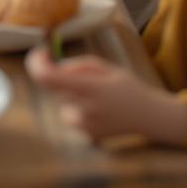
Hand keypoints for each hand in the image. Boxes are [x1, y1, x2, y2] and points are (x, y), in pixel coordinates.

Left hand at [25, 47, 186, 144]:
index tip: (42, 53)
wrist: (150, 117)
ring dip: (69, 92)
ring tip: (96, 94)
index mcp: (91, 88)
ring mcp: (85, 125)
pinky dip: (75, 106)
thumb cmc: (127, 87)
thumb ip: (78, 66)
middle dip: (59, 75)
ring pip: (60, 99)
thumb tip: (54, 66)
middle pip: (53, 87)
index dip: (36, 64)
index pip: (48, 78)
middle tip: (80, 74)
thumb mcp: (105, 67)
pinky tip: (96, 108)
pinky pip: (68, 113)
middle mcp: (85, 108)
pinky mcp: (86, 134)